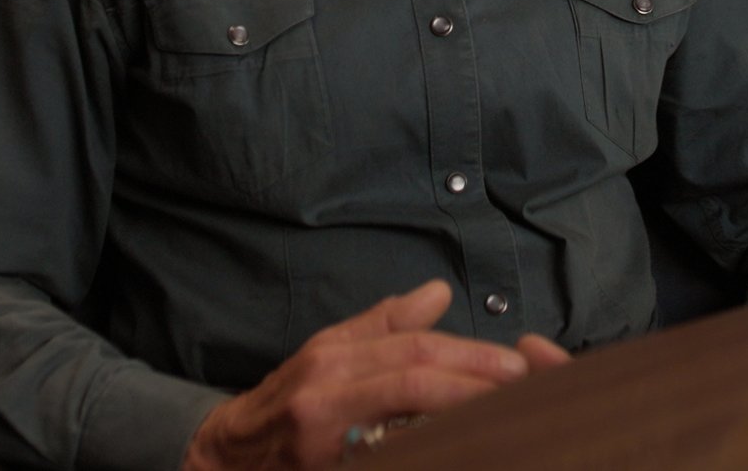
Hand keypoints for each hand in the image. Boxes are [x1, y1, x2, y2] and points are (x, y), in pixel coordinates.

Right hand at [183, 279, 570, 469]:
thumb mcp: (327, 352)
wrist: (223, 457)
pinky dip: (427, 453)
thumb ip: (384, 325)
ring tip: (504, 419)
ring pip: (403, 428)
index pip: (413, 352)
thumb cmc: (285, 401)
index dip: (469, 357)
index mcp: (332, 360)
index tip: (515, 366)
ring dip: (459, 422)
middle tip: (524, 390)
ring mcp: (321, 441)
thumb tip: (437, 293)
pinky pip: (386, 460)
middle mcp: (324, 396)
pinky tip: (457, 450)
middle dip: (474, 384)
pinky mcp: (326, 469)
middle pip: (413, 381)